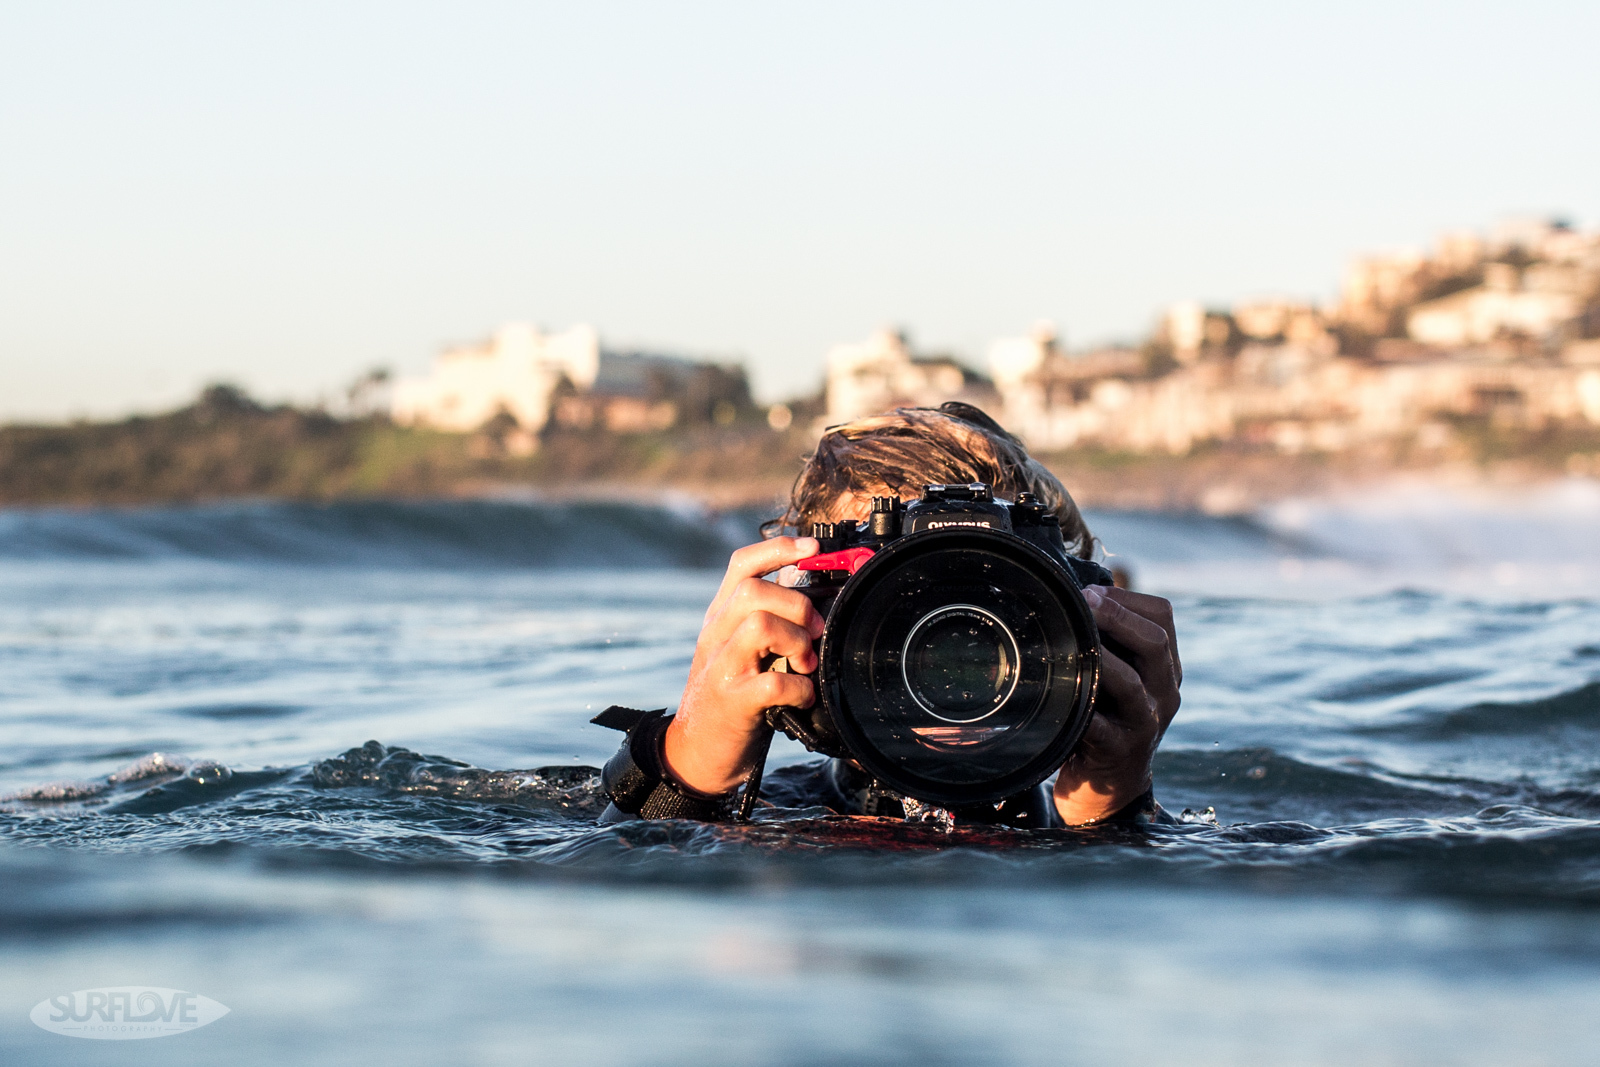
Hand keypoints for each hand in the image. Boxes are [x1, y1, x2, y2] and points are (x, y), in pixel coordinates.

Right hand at [663, 537, 824, 793]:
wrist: (697, 752)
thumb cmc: (733, 697)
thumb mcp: (741, 650)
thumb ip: (768, 621)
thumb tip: (816, 596)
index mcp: (721, 617)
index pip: (742, 565)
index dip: (779, 548)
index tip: (814, 549)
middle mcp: (716, 635)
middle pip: (753, 590)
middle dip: (796, 604)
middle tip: (814, 631)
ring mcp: (721, 668)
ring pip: (759, 626)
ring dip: (796, 642)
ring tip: (806, 664)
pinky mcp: (731, 702)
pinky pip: (771, 683)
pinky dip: (799, 688)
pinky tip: (804, 697)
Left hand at [1054, 586, 1180, 824]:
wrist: (1109, 785)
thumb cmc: (1105, 718)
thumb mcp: (1117, 678)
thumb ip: (1108, 643)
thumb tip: (1074, 594)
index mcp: (1165, 668)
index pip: (1162, 617)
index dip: (1127, 599)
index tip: (1091, 592)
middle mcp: (1164, 693)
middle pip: (1156, 643)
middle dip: (1117, 617)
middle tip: (1083, 603)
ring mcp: (1145, 724)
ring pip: (1131, 683)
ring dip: (1099, 657)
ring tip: (1073, 640)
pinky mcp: (1119, 751)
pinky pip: (1099, 725)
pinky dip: (1079, 706)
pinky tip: (1061, 691)